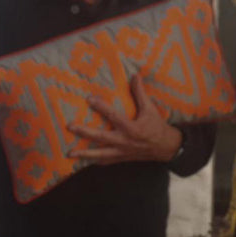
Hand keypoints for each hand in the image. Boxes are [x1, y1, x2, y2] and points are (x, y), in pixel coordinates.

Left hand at [67, 74, 182, 165]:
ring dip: (84, 153)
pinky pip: (106, 161)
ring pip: (100, 154)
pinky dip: (94, 161)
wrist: (166, 147)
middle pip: (101, 137)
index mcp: (132, 128)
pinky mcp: (121, 158)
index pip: (113, 116)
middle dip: (84, 132)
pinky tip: (83, 161)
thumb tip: (135, 75)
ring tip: (69, 152)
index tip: (88, 98)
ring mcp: (122, 152)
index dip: (101, 106)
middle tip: (70, 126)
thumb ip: (140, 93)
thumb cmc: (156, 126)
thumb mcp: (150, 109)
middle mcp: (125, 142)